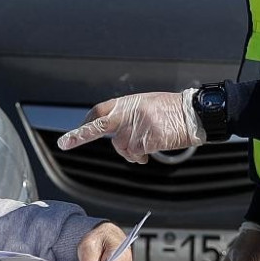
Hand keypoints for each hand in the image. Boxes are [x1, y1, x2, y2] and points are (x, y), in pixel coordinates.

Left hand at [56, 90, 203, 163]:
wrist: (194, 113)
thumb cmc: (172, 110)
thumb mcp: (147, 105)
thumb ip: (129, 115)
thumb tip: (116, 133)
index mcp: (129, 102)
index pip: (101, 110)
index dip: (88, 121)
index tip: (77, 130)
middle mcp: (131, 111)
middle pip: (100, 125)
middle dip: (80, 135)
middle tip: (64, 143)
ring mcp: (139, 125)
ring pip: (122, 147)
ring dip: (130, 153)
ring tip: (144, 150)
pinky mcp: (148, 138)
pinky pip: (136, 154)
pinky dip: (140, 158)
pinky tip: (150, 154)